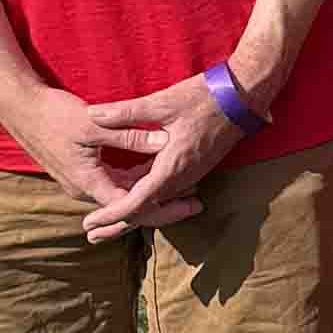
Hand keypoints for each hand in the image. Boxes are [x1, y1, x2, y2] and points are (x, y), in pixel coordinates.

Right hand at [0, 83, 194, 240]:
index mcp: (88, 182)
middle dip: (163, 206)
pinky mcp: (82, 172)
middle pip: (130, 206)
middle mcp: (85, 189)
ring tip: (185, 192)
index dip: (163, 206)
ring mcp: (82, 182)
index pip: (132, 206)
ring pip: (122, 195)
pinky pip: (114, 184)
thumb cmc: (54, 114)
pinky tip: (157, 175)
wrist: (20, 109)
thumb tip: (163, 142)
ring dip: (150, 194)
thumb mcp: (94, 123)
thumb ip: (129, 135)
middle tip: (196, 203)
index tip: (189, 203)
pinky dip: (135, 182)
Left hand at [74, 67, 258, 240]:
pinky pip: (165, 189)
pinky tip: (128, 190)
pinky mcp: (192, 167)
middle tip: (90, 234)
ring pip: (156, 202)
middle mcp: (182, 177)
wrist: (243, 97)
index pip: (137, 202)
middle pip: (146, 210)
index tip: (90, 224)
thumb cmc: (204, 98)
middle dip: (117, 224)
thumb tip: (92, 114)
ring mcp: (189, 174)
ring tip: (104, 220)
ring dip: (130, 211)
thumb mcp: (161, 102)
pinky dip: (145, 196)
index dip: (111, 215)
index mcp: (172, 167)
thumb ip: (125, 112)